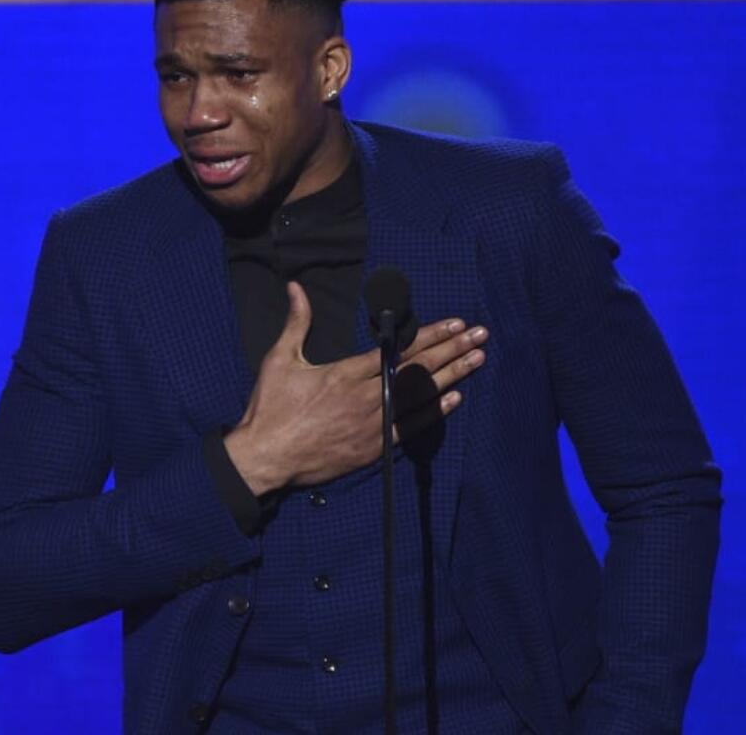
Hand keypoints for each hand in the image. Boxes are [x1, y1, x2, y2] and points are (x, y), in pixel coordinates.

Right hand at [224, 281, 488, 494]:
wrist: (265, 458)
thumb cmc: (270, 408)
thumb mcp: (279, 359)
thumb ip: (296, 322)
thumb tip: (296, 287)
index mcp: (346, 374)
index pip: (398, 349)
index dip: (431, 335)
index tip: (455, 323)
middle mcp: (366, 397)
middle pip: (419, 370)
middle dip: (453, 349)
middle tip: (480, 335)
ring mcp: (373, 424)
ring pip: (421, 396)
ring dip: (453, 376)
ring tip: (478, 359)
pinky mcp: (373, 448)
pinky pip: (412, 428)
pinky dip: (434, 413)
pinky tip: (456, 398)